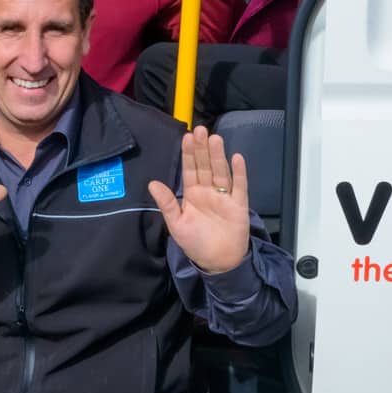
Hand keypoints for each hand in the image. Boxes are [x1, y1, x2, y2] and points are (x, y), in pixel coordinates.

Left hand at [147, 127, 251, 274]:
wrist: (218, 262)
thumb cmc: (196, 243)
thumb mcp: (176, 224)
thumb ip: (166, 203)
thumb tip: (152, 183)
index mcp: (192, 194)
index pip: (190, 170)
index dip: (189, 154)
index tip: (187, 137)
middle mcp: (208, 191)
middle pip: (205, 166)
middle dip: (202, 149)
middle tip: (200, 130)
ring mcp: (224, 196)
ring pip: (220, 172)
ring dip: (218, 156)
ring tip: (215, 139)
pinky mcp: (239, 204)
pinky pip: (239, 186)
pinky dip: (238, 172)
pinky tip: (236, 158)